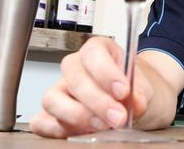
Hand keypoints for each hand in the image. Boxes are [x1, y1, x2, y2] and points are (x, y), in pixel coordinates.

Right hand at [30, 36, 152, 137]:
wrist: (130, 103)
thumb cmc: (131, 88)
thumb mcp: (142, 87)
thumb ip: (140, 93)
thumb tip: (136, 103)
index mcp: (98, 50)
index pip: (92, 52)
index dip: (105, 72)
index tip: (123, 91)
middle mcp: (75, 68)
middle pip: (74, 78)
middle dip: (97, 102)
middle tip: (118, 117)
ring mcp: (59, 90)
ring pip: (52, 99)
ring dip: (77, 116)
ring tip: (102, 127)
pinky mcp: (51, 114)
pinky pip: (42, 122)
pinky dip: (58, 130)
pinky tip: (82, 133)